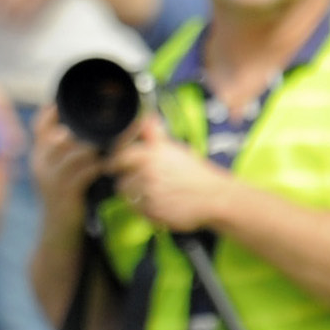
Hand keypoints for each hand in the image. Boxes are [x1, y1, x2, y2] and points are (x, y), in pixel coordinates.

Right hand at [26, 103, 104, 222]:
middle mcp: (41, 164)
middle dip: (86, 130)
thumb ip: (67, 150)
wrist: (58, 230)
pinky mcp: (66, 191)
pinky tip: (111, 165)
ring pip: (78, 150)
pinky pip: (88, 170)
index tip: (70, 105)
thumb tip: (85, 128)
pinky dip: (102, 165)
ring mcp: (52, 178)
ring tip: (115, 144)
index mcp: (39, 156)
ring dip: (98, 147)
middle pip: (62, 134)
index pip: (40, 126)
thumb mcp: (59, 171)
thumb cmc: (65, 196)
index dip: (52, 112)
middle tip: (109, 124)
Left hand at [106, 117, 233, 233]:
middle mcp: (149, 173)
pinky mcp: (152, 212)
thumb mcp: (175, 149)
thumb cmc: (194, 172)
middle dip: (130, 181)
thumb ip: (155, 135)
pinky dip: (144, 208)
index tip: (115, 166)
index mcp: (153, 154)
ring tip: (155, 193)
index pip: (121, 158)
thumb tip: (145, 117)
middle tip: (145, 183)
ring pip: (128, 196)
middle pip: (122, 180)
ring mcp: (150, 194)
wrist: (214, 196)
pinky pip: (137, 211)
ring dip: (135, 195)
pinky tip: (160, 203)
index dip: (116, 163)